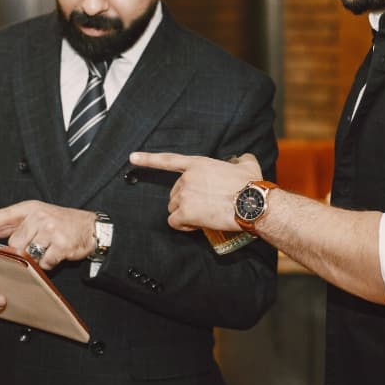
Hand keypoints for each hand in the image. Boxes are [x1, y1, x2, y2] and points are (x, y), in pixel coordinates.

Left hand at [0, 200, 96, 270]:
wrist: (91, 227)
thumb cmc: (61, 222)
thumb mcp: (38, 216)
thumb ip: (13, 223)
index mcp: (32, 208)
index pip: (6, 214)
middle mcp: (40, 217)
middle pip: (15, 243)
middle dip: (21, 250)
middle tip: (34, 246)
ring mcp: (51, 231)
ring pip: (29, 254)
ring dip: (35, 258)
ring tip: (47, 250)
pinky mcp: (61, 245)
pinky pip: (44, 263)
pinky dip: (48, 263)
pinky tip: (56, 255)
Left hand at [129, 151, 261, 231]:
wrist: (252, 203)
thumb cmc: (252, 185)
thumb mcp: (247, 164)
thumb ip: (239, 159)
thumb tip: (241, 159)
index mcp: (198, 163)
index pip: (168, 160)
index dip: (148, 159)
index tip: (132, 157)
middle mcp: (187, 178)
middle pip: (174, 193)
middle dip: (186, 202)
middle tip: (206, 206)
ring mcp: (185, 195)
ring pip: (174, 209)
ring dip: (186, 215)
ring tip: (205, 216)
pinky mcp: (185, 212)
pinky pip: (175, 222)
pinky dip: (184, 226)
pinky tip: (197, 225)